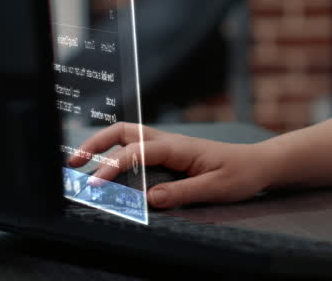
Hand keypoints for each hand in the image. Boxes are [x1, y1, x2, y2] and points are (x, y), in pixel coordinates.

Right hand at [67, 123, 275, 208]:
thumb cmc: (240, 174)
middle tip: (72, 164)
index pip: (136, 152)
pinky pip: (137, 147)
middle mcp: (169, 141)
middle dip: (95, 144)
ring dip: (102, 146)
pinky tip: (106, 168)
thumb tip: (150, 199)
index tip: (95, 185)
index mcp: (178, 147)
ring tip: (80, 165)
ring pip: (128, 136)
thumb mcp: (215, 188)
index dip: (112, 167)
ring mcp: (169, 145)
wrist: (259, 164)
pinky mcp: (170, 153)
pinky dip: (115, 152)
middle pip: (124, 132)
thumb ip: (183, 193)